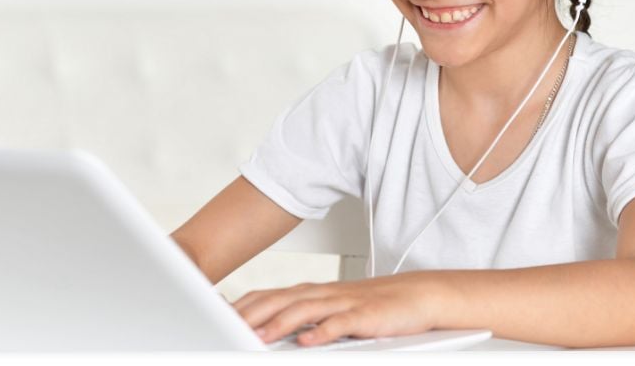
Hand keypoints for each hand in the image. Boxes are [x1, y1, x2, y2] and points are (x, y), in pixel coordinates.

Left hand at [231, 272, 443, 346]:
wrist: (417, 296)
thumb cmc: (372, 306)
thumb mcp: (330, 310)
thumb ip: (300, 317)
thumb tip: (266, 330)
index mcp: (310, 292)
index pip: (268, 295)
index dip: (242, 306)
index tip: (217, 317)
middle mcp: (322, 294)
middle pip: (279, 300)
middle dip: (251, 314)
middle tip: (227, 328)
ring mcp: (343, 302)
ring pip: (305, 310)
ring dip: (279, 324)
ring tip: (259, 337)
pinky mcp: (365, 315)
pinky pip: (340, 324)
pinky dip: (321, 332)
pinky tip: (306, 342)